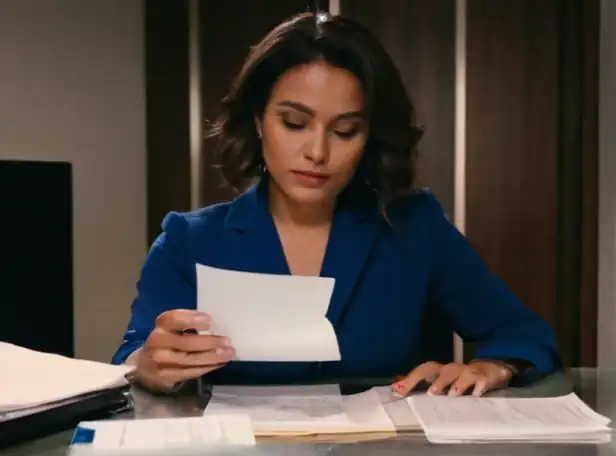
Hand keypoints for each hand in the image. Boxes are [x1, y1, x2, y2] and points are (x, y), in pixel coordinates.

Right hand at [132, 310, 234, 391]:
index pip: (173, 319)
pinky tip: (219, 362)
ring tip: (229, 353)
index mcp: (161, 325)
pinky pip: (191, 372)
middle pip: (186, 343)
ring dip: (213, 357)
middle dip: (209, 342)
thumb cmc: (167, 339)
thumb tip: (215, 325)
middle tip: (227, 341)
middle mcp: (158, 342)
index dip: (191, 319)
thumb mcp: (171, 327)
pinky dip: (208, 367)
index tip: (209, 321)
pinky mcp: (167, 377)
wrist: (145, 365)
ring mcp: (161, 362)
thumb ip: (188, 324)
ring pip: (191, 360)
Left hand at [392, 361, 512, 396]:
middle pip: (439, 369)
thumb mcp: (439, 380)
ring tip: (452, 394)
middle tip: (429, 393)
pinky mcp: (483, 377)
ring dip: (457, 383)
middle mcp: (450, 369)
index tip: (398, 392)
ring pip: (461, 373)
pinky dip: (478, 386)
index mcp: (438, 370)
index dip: (409, 380)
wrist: (488, 369)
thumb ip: (419, 384)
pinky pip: (481, 380)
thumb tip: (396, 387)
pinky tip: (475, 394)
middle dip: (433, 380)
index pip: (421, 371)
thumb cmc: (458, 378)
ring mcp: (467, 372)